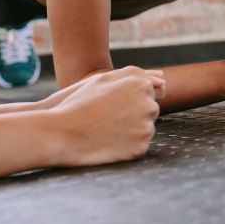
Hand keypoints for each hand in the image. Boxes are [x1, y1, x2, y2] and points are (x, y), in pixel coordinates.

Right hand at [47, 66, 162, 166]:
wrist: (61, 134)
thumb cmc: (80, 103)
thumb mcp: (103, 80)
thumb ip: (136, 75)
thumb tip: (163, 80)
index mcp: (141, 86)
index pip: (152, 91)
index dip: (131, 97)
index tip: (115, 103)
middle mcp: (149, 105)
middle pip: (150, 109)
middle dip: (135, 113)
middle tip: (108, 117)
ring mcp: (146, 129)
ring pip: (146, 127)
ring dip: (132, 129)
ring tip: (106, 129)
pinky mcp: (141, 148)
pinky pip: (140, 145)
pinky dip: (128, 145)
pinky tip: (109, 142)